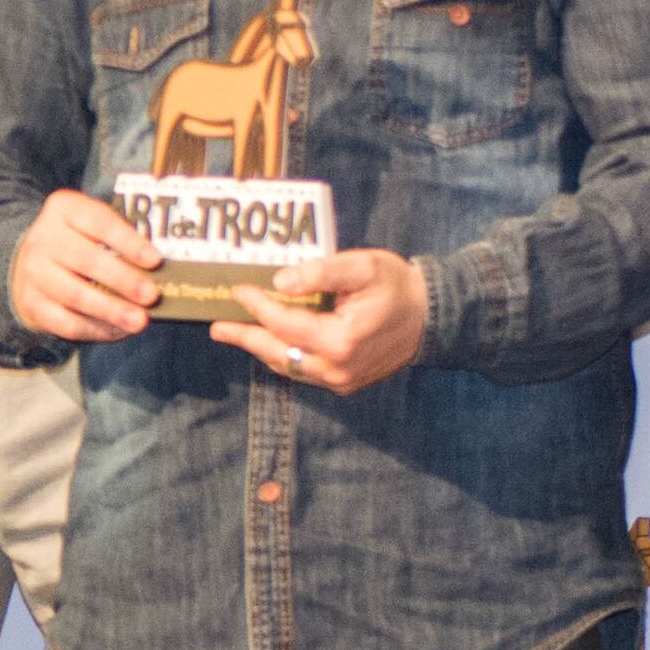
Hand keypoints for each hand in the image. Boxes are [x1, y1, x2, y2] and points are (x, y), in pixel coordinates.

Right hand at [8, 190, 161, 343]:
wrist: (28, 262)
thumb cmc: (78, 242)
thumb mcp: (93, 227)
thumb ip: (122, 240)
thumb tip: (159, 269)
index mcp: (64, 209)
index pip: (99, 222)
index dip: (128, 242)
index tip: (155, 260)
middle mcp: (43, 238)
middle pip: (86, 260)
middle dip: (123, 280)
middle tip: (151, 295)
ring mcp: (34, 272)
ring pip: (75, 295)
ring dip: (112, 310)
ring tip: (140, 321)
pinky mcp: (31, 303)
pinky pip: (66, 322)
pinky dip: (96, 329)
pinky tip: (118, 331)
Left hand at [213, 249, 429, 394]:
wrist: (431, 317)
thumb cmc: (397, 286)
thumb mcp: (362, 267)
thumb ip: (320, 272)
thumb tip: (280, 281)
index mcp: (340, 340)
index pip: (285, 323)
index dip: (258, 306)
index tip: (238, 290)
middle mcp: (337, 368)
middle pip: (278, 353)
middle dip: (245, 338)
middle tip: (217, 327)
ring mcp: (341, 380)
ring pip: (289, 366)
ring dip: (260, 348)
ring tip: (234, 333)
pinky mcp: (345, 383)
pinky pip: (303, 371)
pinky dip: (283, 355)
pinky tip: (268, 342)